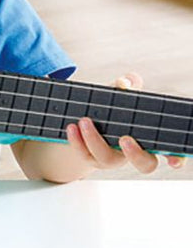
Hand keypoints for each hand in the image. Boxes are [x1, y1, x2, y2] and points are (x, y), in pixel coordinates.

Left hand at [65, 72, 185, 173]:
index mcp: (147, 138)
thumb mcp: (118, 95)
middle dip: (136, 155)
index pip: (169, 152)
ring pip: (107, 158)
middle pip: (144, 164)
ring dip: (95, 140)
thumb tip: (125, 83)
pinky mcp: (90, 157)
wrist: (83, 119)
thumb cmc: (110, 108)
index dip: (176, 157)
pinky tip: (72, 127)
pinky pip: (84, 154)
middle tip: (124, 138)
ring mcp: (111, 158)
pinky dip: (77, 140)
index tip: (173, 160)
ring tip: (84, 121)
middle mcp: (133, 152)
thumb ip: (126, 87)